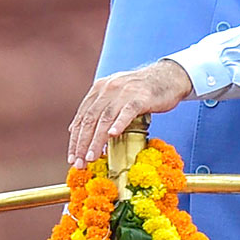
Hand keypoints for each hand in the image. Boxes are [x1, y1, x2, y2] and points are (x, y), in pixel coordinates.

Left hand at [67, 60, 192, 168]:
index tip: (72, 157)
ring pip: (105, 118)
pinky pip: (127, 112)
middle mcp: (109, 88)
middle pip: (90, 119)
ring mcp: (125, 92)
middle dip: (82, 143)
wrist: (167, 77)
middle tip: (79, 162)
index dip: (75, 139)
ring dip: (96, 140)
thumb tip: (75, 128)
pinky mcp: (141, 97)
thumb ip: (97, 109)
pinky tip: (112, 135)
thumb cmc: (140, 91)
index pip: (82, 116)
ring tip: (91, 157)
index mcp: (100, 88)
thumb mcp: (115, 95)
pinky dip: (119, 124)